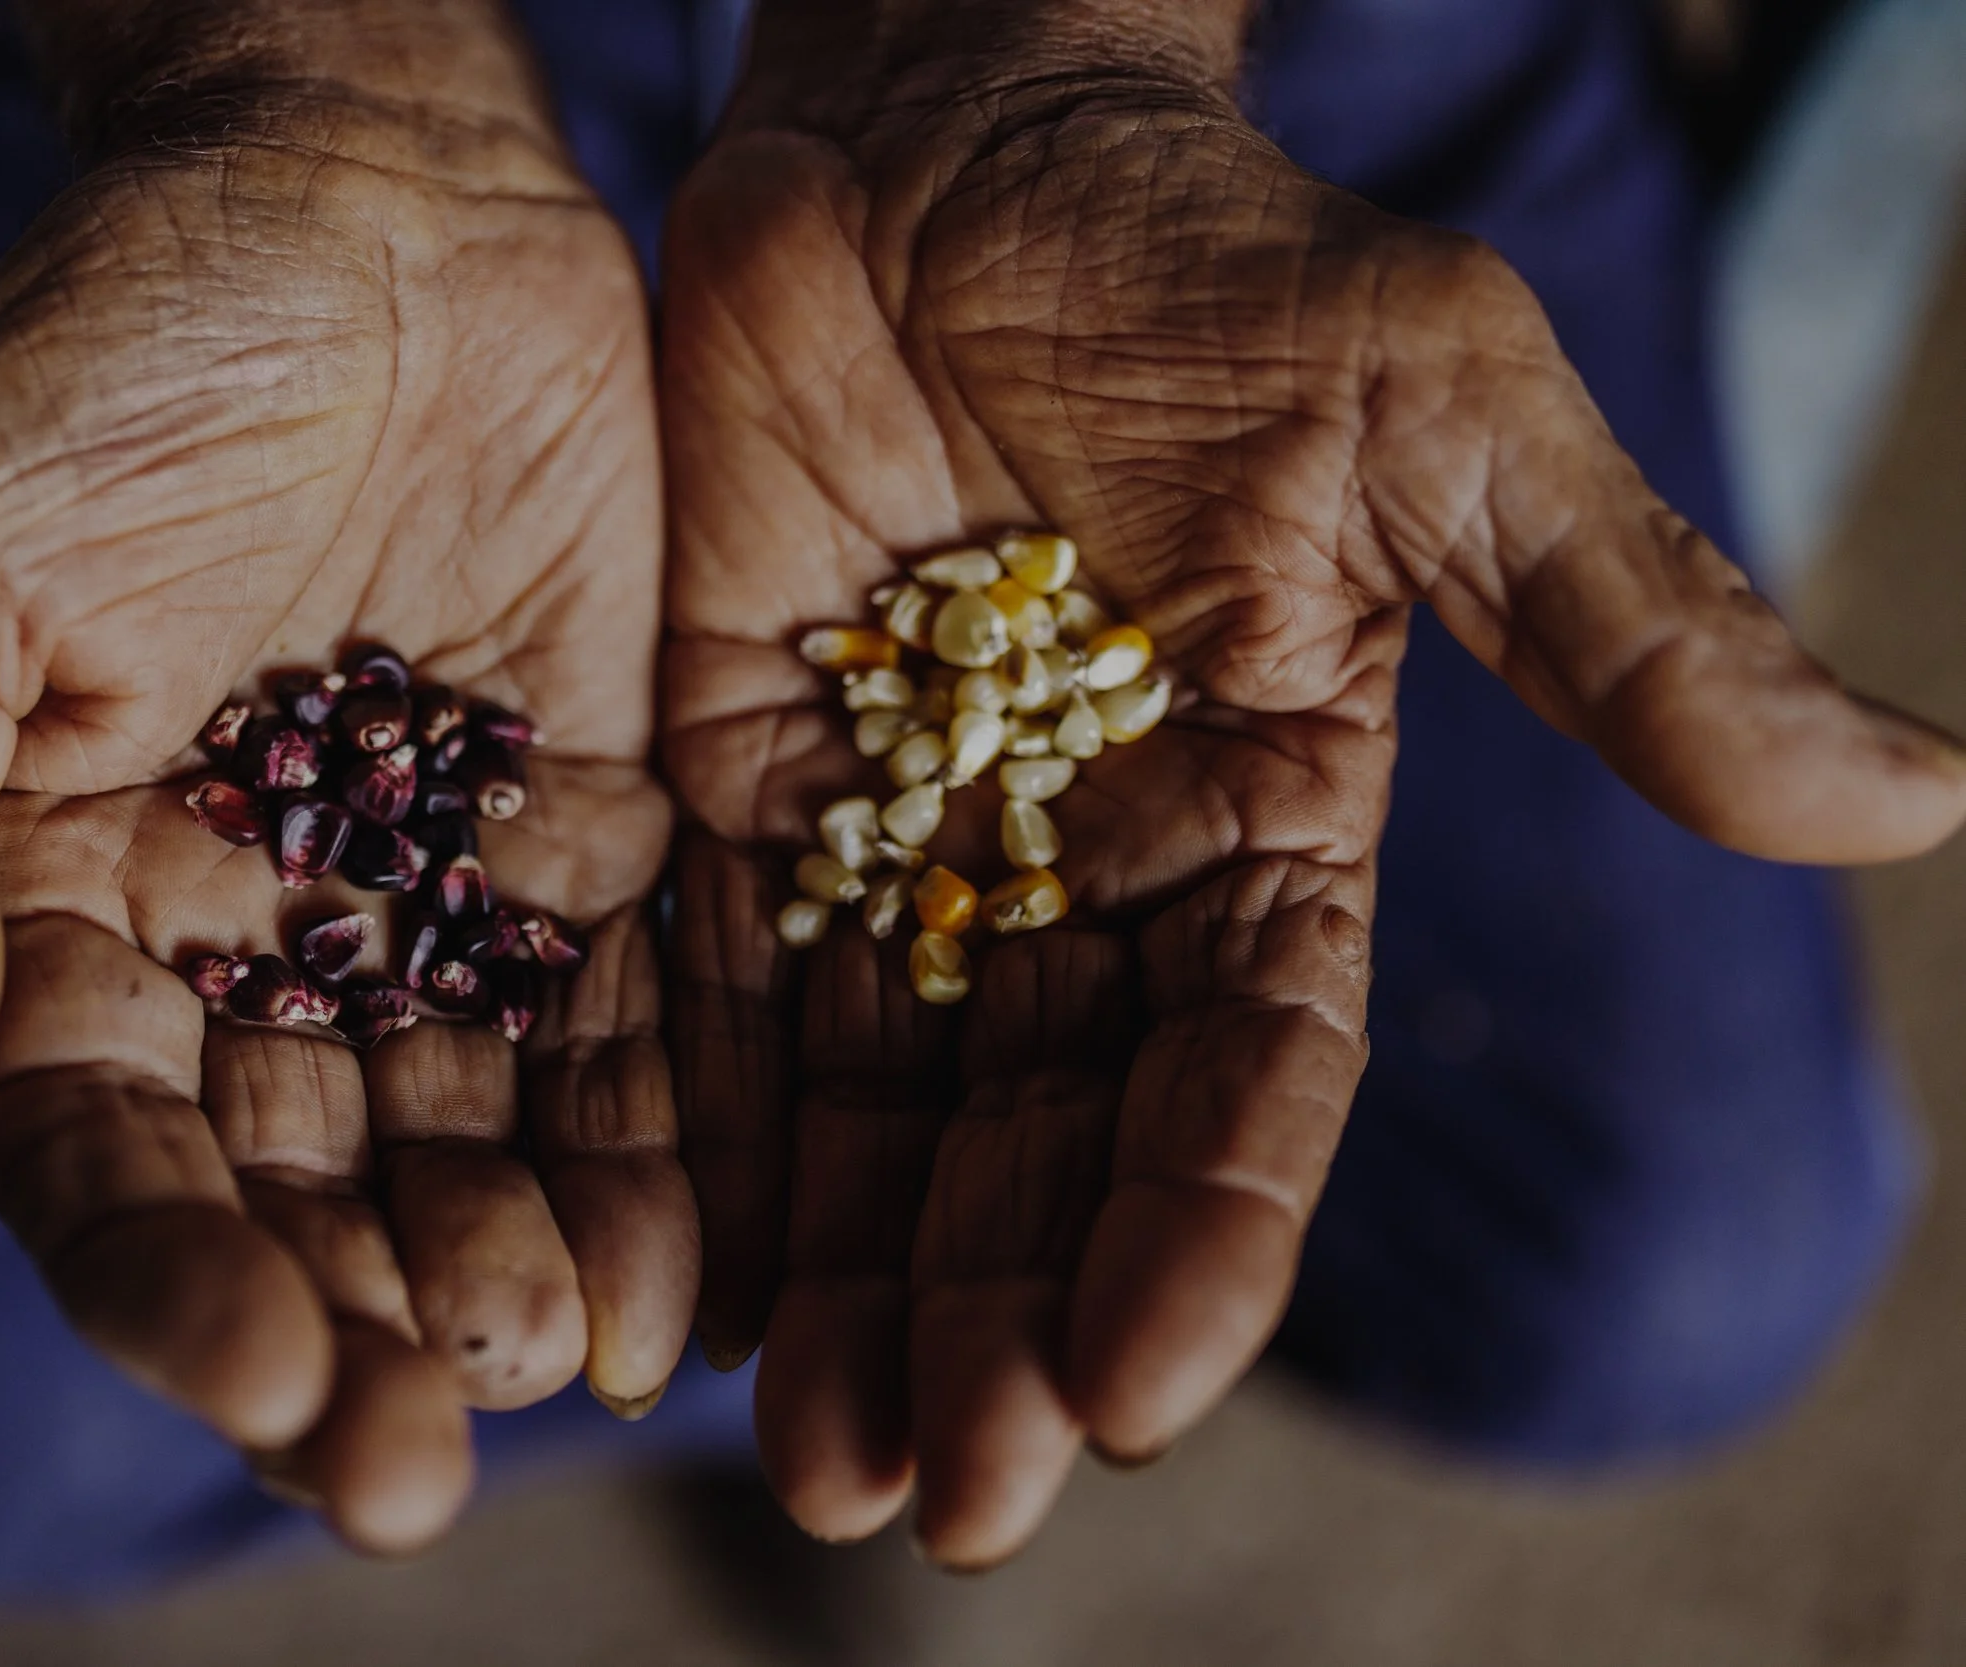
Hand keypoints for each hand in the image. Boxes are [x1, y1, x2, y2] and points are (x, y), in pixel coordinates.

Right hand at [0, 57, 691, 1548]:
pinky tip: (683, 1265)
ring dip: (506, 1268)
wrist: (362, 188)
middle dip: (351, 1328)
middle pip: (288, 1186)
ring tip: (564, 1364)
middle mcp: (240, 935)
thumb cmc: (116, 335)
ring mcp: (420, 896)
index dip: (165, 1277)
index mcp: (54, 898)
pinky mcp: (582, 838)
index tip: (260, 1373)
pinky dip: (648, 1147)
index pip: (92, 1146)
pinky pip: (618, 1023)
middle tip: (419, 1461)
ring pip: (459, 1138)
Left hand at [657, 16, 1965, 1566]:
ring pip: (880, 1117)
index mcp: (1260, 825)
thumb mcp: (1428, 418)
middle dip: (995, 1322)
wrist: (942, 131)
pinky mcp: (734, 800)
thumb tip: (1925, 803)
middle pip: (1046, 1145)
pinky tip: (669, 1291)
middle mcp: (1079, 877)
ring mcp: (897, 849)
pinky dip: (701, 1147)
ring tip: (797, 1466)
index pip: (1243, 1078)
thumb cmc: (1200, 253)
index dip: (1196, 1237)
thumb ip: (1615, 622)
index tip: (1129, 1387)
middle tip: (927, 1496)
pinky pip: (716, 1004)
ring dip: (848, 1293)